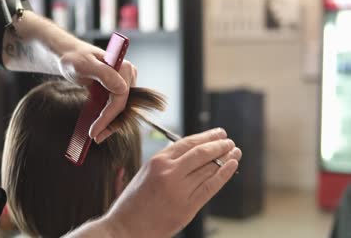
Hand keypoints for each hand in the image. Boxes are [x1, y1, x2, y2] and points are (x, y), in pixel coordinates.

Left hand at [58, 42, 136, 142]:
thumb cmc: (74, 58)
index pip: (120, 99)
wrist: (69, 56)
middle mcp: (128, 75)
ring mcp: (124, 82)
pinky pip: (116, 107)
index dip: (108, 117)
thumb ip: (103, 74)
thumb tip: (121, 89)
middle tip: (95, 137)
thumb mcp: (84, 65)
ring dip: (111, 124)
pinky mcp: (118, 89)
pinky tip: (99, 128)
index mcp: (124, 68)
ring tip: (97, 136)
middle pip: (123, 106)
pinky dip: (109, 118)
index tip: (94, 131)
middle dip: (110, 124)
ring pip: (121, 109)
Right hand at [100, 128, 241, 237]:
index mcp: (157, 161)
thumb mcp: (146, 174)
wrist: (126, 228)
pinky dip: (224, 174)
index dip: (206, 137)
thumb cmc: (133, 202)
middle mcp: (169, 172)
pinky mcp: (188, 207)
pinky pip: (211, 186)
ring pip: (208, 168)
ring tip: (234, 152)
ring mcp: (179, 189)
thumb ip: (167, 163)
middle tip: (228, 140)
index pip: (187, 143)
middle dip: (218, 145)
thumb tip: (190, 153)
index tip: (217, 134)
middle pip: (201, 153)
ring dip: (225, 158)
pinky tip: (233, 165)